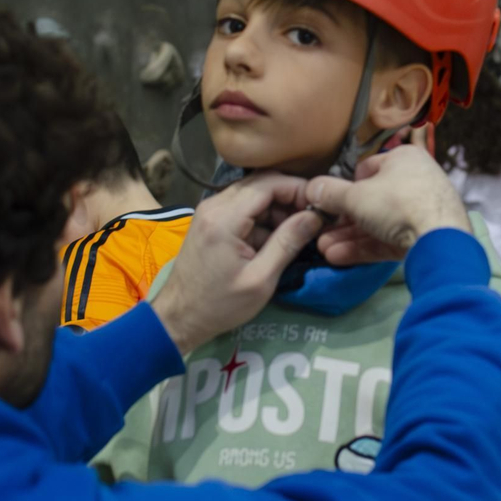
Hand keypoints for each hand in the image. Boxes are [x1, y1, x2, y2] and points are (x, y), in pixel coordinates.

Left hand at [151, 173, 322, 355]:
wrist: (180, 317)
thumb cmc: (220, 305)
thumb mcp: (261, 279)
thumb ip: (288, 242)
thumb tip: (315, 215)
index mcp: (223, 218)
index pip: (268, 183)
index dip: (298, 189)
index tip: (320, 206)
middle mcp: (213, 205)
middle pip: (260, 183)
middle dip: (289, 197)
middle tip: (313, 218)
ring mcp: (209, 210)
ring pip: (252, 193)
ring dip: (277, 207)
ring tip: (298, 231)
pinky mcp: (210, 219)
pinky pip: (242, 206)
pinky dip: (262, 217)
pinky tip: (276, 238)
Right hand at [304, 139, 471, 265]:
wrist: (440, 238)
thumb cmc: (397, 203)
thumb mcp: (355, 196)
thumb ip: (330, 193)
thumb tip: (310, 188)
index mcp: (403, 159)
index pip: (367, 169)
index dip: (346, 186)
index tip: (329, 202)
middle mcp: (415, 181)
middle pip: (371, 201)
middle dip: (343, 220)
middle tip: (321, 232)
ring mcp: (421, 212)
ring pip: (378, 224)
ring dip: (349, 237)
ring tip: (323, 249)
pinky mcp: (423, 238)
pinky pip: (389, 239)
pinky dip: (365, 247)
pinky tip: (338, 257)